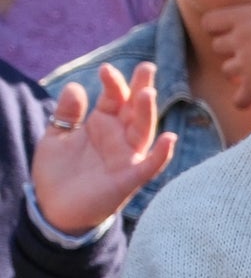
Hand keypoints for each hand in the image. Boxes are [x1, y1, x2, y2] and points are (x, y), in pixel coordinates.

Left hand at [30, 66, 175, 235]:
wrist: (53, 209)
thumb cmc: (57, 173)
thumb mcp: (55, 137)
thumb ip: (67, 113)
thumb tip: (76, 86)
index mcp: (102, 125)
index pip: (113, 99)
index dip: (112, 84)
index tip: (105, 69)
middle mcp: (118, 138)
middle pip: (134, 110)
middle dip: (141, 89)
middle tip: (146, 68)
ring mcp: (126, 158)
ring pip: (143, 132)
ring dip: (147, 114)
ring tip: (148, 94)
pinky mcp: (128, 179)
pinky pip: (150, 165)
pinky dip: (162, 154)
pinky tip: (170, 139)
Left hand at [196, 5, 250, 108]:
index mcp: (242, 18)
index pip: (210, 22)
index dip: (218, 28)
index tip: (232, 31)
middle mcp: (237, 40)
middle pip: (217, 46)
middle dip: (232, 49)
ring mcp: (243, 64)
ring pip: (227, 70)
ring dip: (239, 71)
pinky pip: (238, 99)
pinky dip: (244, 100)